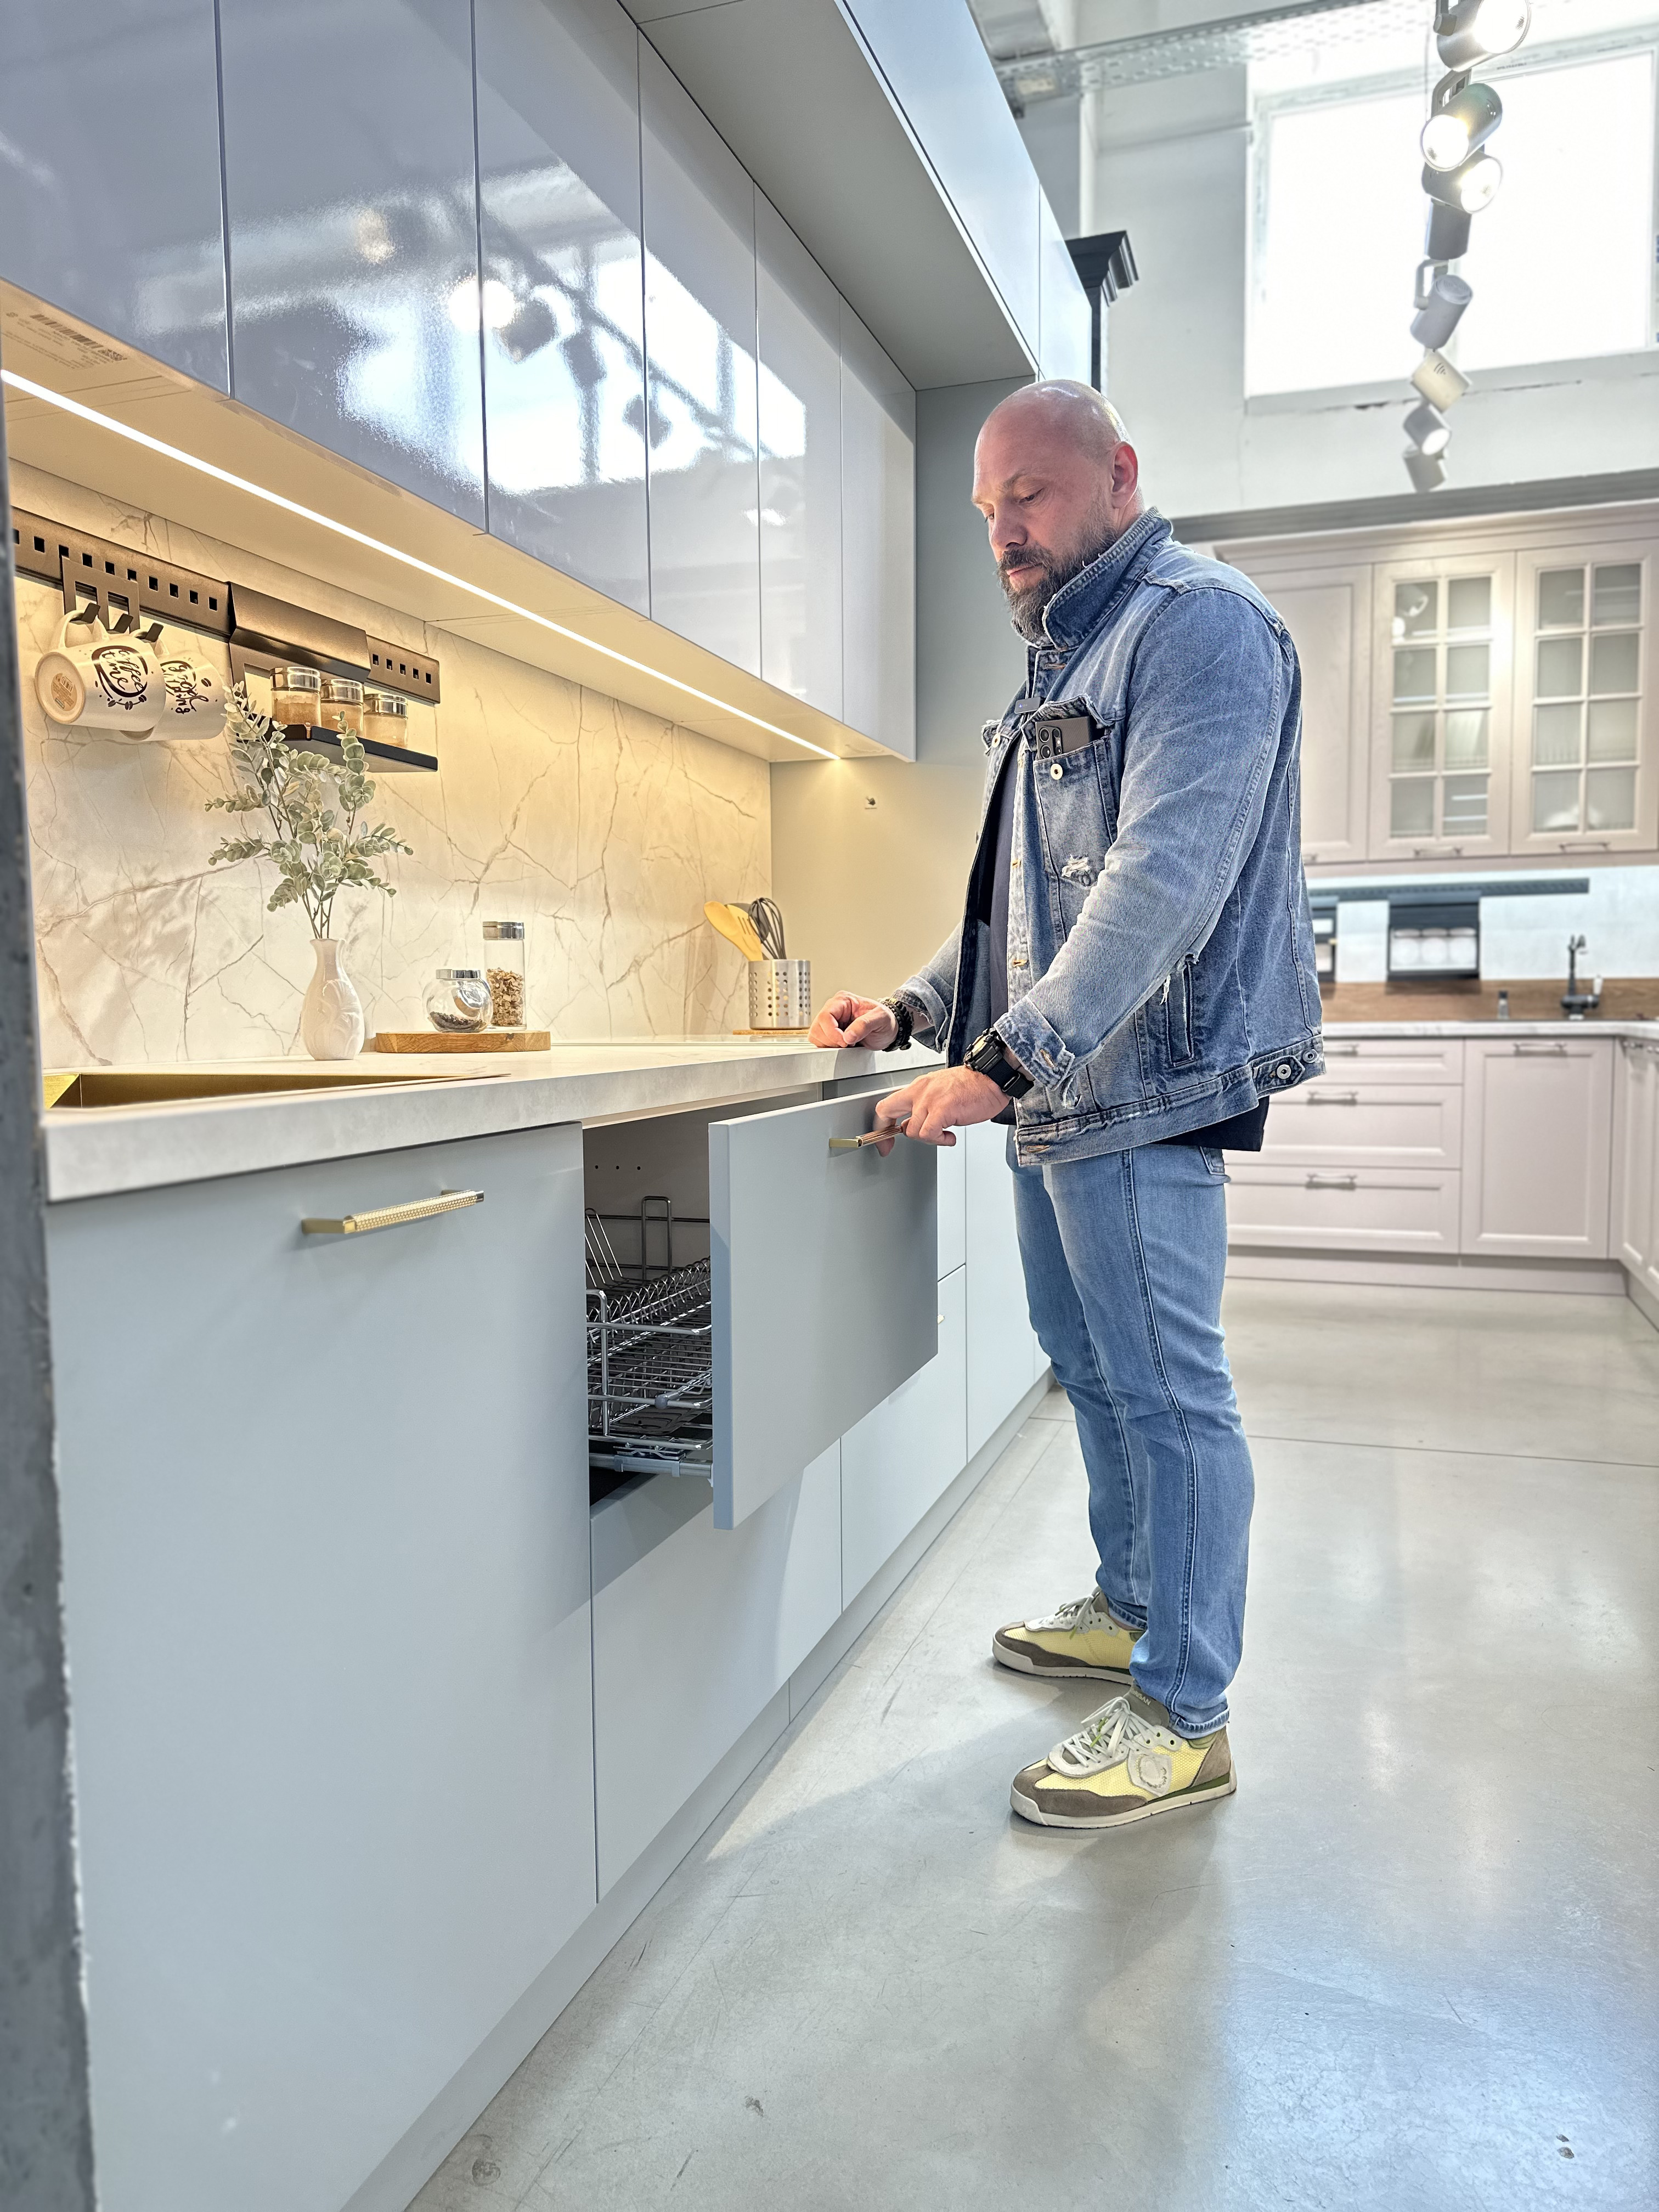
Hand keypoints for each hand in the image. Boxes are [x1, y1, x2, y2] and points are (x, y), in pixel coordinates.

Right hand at [810, 991, 896, 1049]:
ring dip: (830, 1044)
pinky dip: (829, 1047)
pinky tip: (843, 1045)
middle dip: (832, 1040)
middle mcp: (834, 1009)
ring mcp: (830, 1021)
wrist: (888, 1030)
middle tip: (848, 1043)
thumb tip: (848, 1036)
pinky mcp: (829, 1032)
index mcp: (843, 1000)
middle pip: (817, 1027)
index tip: (845, 1041)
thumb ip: (865, 1025)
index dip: (832, 1032)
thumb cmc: (885, 1021)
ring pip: (816, 1035)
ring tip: (847, 1043)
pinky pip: (819, 1041)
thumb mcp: (881, 1019)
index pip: (825, 1016)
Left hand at [869, 1066, 1008, 1153]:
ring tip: (944, 1134)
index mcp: (919, 1086)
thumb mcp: (941, 1092)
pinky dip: (939, 1140)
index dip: (881, 1124)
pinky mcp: (941, 1109)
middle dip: (884, 1133)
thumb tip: (913, 1125)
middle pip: (886, 1111)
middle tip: (888, 1147)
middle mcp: (920, 1090)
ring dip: (929, 1138)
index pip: (888, 1104)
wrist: (991, 1077)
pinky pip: (929, 1134)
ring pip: (913, 1131)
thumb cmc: (972, 1086)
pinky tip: (949, 1137)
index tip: (883, 1139)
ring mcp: (929, 1099)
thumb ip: (925, 1107)